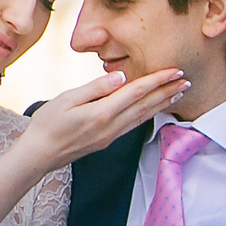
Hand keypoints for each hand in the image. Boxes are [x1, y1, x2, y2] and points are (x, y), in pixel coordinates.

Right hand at [20, 67, 190, 170]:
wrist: (39, 154)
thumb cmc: (48, 124)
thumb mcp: (67, 99)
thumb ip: (96, 87)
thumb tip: (121, 76)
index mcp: (102, 113)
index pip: (136, 92)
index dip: (157, 80)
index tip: (174, 71)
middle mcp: (111, 126)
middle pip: (146, 106)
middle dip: (167, 92)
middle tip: (186, 81)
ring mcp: (111, 136)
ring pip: (143, 117)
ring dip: (162, 104)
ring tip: (178, 94)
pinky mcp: (108, 140)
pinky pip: (135, 125)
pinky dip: (149, 114)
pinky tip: (154, 109)